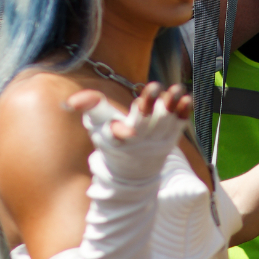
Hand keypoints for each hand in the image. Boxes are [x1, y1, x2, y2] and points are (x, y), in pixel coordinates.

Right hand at [65, 82, 194, 138]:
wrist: (132, 172)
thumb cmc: (112, 141)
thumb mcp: (97, 124)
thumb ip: (90, 107)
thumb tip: (70, 102)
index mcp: (116, 139)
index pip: (116, 133)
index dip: (119, 130)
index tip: (124, 128)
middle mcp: (137, 142)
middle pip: (144, 124)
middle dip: (149, 106)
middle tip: (153, 86)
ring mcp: (156, 142)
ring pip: (165, 123)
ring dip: (171, 105)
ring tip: (177, 88)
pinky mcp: (170, 140)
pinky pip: (179, 126)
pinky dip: (184, 113)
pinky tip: (188, 98)